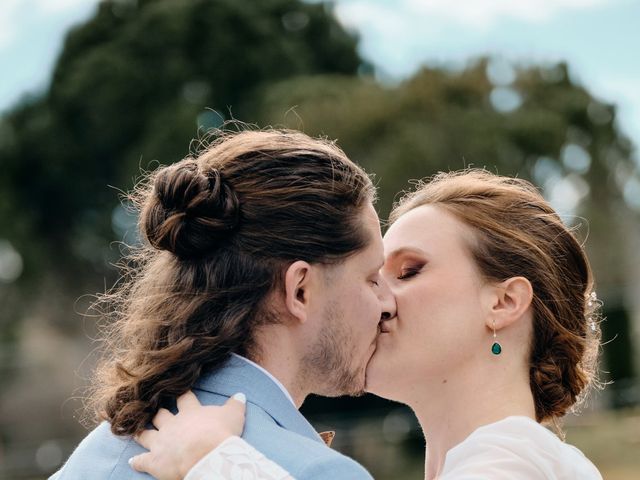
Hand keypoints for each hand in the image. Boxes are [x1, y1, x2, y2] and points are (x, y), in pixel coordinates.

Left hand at [129, 391, 246, 479]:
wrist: (206, 455)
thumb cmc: (220, 433)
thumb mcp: (233, 415)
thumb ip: (235, 404)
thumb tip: (240, 395)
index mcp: (190, 412)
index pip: (184, 398)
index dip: (181, 394)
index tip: (179, 390)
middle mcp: (172, 425)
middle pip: (160, 415)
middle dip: (157, 413)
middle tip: (155, 410)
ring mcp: (161, 442)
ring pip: (146, 434)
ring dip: (141, 433)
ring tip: (136, 431)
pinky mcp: (154, 461)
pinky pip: (142, 460)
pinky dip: (137, 461)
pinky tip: (132, 461)